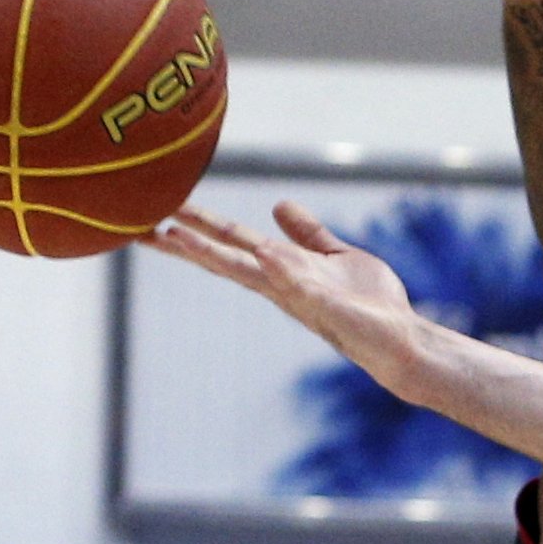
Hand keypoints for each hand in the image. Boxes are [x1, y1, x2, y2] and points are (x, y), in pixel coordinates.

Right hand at [152, 200, 430, 363]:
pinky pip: (302, 286)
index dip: (198, 229)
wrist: (400, 339)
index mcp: (282, 270)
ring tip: (176, 235)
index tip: (162, 213)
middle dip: (186, 244)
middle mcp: (283, 285)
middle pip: (225, 259)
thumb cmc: (369, 303)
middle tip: (142, 228)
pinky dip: (283, 271)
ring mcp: (303, 297)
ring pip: (250, 273)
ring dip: (214, 254)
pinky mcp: (330, 307)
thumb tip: (278, 204)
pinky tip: (263, 254)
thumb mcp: (333, 256)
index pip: (232, 244)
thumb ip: (307, 233)